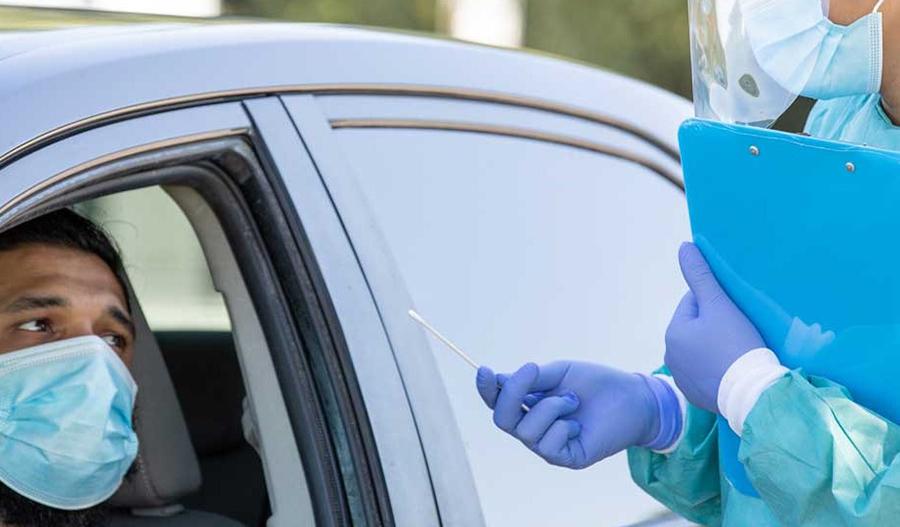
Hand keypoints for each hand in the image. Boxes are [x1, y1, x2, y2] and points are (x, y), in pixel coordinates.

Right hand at [475, 361, 677, 468]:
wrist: (632, 397)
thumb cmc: (596, 383)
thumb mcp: (560, 373)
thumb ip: (531, 379)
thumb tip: (499, 379)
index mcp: (529, 404)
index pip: (497, 401)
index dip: (486, 389)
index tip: (485, 370)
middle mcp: (533, 426)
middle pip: (502, 419)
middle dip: (512, 393)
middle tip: (532, 370)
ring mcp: (547, 445)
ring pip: (526, 430)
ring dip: (550, 406)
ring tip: (573, 400)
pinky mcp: (566, 458)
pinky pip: (548, 446)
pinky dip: (562, 426)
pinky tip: (579, 423)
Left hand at [665, 242, 765, 412]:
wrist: (753, 394)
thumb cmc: (736, 345)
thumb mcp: (719, 305)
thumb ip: (701, 275)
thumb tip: (684, 246)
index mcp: (672, 333)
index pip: (693, 304)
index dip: (716, 304)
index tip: (735, 315)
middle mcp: (670, 357)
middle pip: (697, 328)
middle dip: (715, 326)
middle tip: (740, 334)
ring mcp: (682, 379)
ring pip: (701, 350)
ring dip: (716, 347)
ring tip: (738, 351)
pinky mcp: (696, 396)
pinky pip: (707, 372)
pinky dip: (718, 368)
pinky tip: (734, 370)